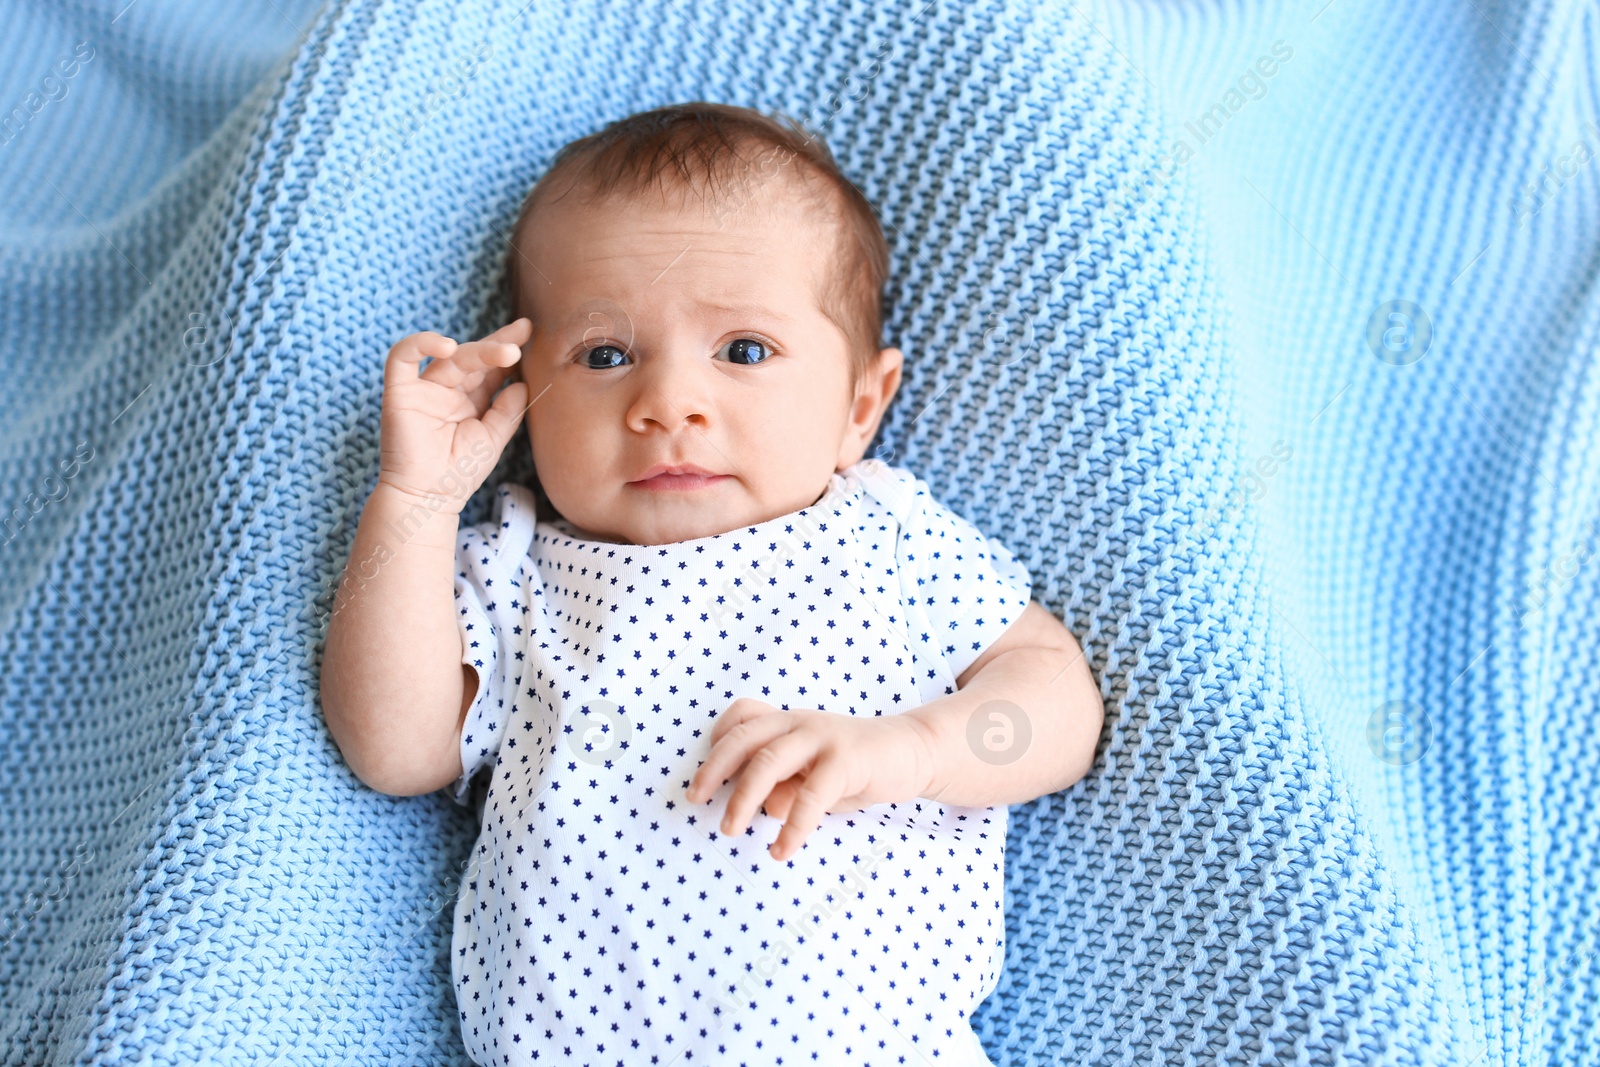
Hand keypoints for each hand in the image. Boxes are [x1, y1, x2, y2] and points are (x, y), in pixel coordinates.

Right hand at [377, 318, 532, 513]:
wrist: (429, 499)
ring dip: (478, 350)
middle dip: (497, 345)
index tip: (528, 331)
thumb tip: (522, 383)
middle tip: (522, 338)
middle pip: (472, 357)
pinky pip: (401, 357)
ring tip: (506, 352)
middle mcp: (447, 390)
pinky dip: (420, 344)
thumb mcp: (494, 438)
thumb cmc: (461, 473)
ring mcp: (423, 389)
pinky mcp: (399, 392)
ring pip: (448, 357)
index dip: (506, 347)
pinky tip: (447, 346)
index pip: (489, 367)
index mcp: (470, 398)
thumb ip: (508, 410)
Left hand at [685, 697, 940, 860]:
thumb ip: (785, 787)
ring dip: (743, 797)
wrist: (911, 752)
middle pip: (744, 737)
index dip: (717, 740)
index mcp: (788, 722)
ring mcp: (823, 737)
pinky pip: (812, 794)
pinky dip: (793, 824)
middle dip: (714, 768)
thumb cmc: (855, 767)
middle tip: (695, 799)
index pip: (742, 716)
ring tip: (729, 830)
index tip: (705, 774)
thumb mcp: (811, 778)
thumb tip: (764, 808)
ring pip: (768, 760)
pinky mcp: (847, 759)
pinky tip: (781, 849)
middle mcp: (799, 723)